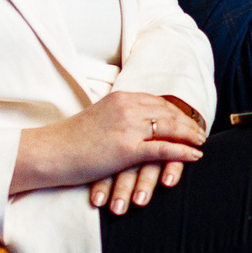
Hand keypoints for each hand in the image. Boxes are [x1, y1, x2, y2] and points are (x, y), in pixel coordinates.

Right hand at [12, 90, 204, 201]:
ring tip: (201, 142)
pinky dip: (183, 151)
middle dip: (188, 122)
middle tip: (201, 132)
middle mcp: (127, 107)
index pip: (158, 101)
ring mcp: (128, 127)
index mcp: (121, 97)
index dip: (176, 111)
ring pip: (171, 128)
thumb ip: (119, 117)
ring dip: (190, 135)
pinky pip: (164, 148)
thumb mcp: (100, 119)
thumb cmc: (70, 140)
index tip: (188, 119)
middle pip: (169, 112)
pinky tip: (196, 155)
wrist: (50, 152)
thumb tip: (135, 123)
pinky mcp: (127, 148)